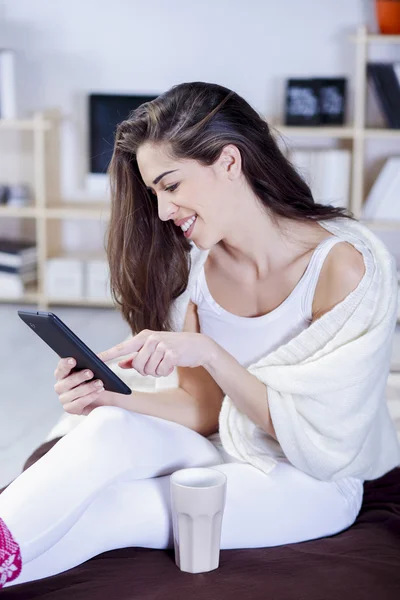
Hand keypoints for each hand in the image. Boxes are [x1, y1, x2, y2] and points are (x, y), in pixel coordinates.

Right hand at [53, 357, 114, 415]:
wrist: (107, 398)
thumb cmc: (98, 380)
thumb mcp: (98, 368)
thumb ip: (97, 360)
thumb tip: (100, 355)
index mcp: (64, 373)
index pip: (61, 367)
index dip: (65, 363)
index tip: (73, 360)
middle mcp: (61, 386)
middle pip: (66, 381)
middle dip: (78, 377)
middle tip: (90, 373)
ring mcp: (64, 398)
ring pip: (72, 393)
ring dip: (87, 387)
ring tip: (99, 383)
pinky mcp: (71, 409)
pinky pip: (78, 404)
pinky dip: (88, 397)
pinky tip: (98, 392)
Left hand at [97, 330, 213, 376]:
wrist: (197, 345)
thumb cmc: (173, 348)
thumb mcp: (153, 349)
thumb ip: (136, 357)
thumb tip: (120, 364)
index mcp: (143, 336)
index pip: (121, 347)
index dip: (107, 355)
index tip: (95, 360)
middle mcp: (150, 338)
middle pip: (137, 365)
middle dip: (146, 370)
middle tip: (156, 364)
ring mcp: (161, 345)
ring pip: (148, 370)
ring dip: (157, 371)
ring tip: (165, 362)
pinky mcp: (171, 353)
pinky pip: (160, 371)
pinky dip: (165, 371)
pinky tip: (172, 364)